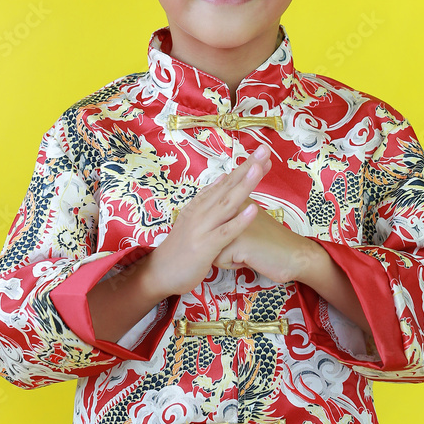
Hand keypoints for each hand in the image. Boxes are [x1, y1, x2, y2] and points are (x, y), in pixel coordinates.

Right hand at [144, 143, 272, 297]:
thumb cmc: (180, 249)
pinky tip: (253, 210)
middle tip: (265, 150)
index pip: (226, 181)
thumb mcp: (193, 220)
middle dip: (248, 168)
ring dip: (244, 185)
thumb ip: (208, 200)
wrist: (158, 273)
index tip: (262, 153)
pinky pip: (225, 232)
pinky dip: (239, 220)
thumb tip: (223, 178)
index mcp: (199, 205)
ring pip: (227, 203)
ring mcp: (202, 228)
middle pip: (228, 186)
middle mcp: (200, 212)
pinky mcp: (205, 246)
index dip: (244, 167)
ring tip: (259, 169)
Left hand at [212, 200, 316, 284]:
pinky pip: (219, 260)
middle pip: (209, 233)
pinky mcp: (236, 240)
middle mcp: (233, 207)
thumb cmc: (269, 243)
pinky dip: (233, 264)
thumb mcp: (247, 224)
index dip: (225, 235)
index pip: (213, 220)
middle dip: (221, 244)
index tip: (238, 235)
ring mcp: (234, 222)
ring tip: (248, 250)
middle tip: (244, 244)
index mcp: (237, 201)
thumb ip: (231, 218)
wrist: (294, 256)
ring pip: (212, 247)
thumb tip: (212, 221)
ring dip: (227, 255)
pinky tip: (250, 257)